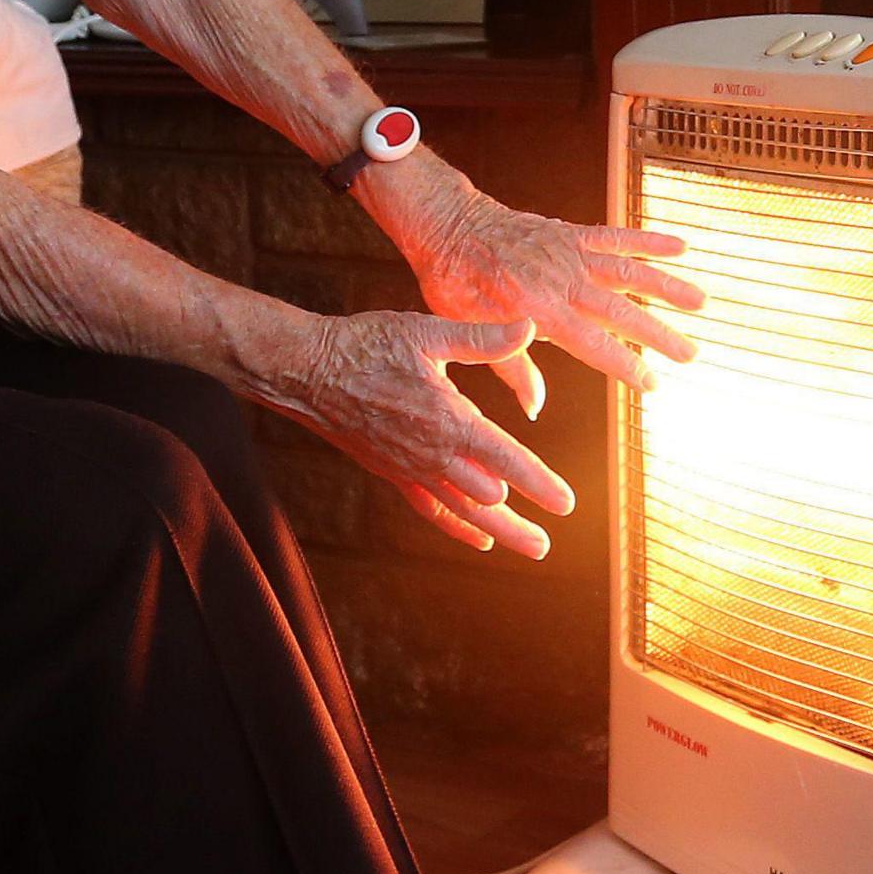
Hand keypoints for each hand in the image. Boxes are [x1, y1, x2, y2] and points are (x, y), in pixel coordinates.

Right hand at [249, 311, 574, 558]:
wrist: (306, 371)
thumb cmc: (365, 344)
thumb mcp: (426, 331)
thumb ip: (480, 338)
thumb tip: (527, 325)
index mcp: (447, 418)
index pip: (506, 459)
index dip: (539, 483)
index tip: (566, 504)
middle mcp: (431, 452)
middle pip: (488, 499)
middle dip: (521, 522)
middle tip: (548, 546)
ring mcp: (409, 467)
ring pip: (462, 511)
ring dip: (498, 532)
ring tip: (530, 548)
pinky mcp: (391, 471)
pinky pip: (428, 508)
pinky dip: (456, 526)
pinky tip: (478, 539)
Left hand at [406, 193, 706, 412]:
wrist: (446, 223)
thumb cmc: (454, 280)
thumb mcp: (469, 329)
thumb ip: (510, 367)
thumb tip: (535, 409)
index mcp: (538, 309)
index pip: (593, 344)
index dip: (625, 366)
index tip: (652, 384)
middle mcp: (561, 280)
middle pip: (620, 310)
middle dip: (658, 334)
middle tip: (691, 354)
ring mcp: (569, 253)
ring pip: (626, 271)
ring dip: (665, 286)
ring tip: (700, 302)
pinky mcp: (570, 234)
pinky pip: (614, 236)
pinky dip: (647, 241)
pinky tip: (681, 246)